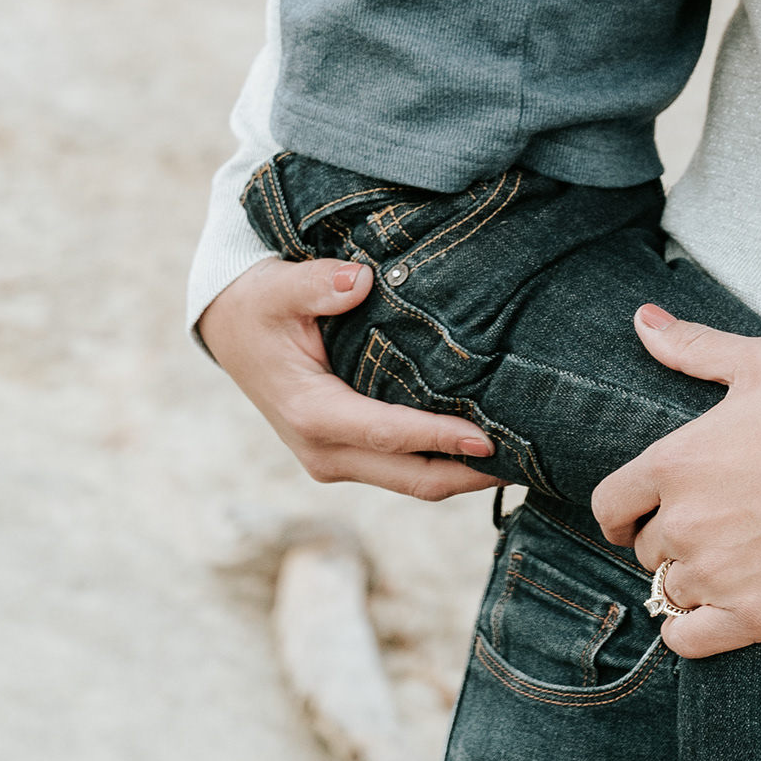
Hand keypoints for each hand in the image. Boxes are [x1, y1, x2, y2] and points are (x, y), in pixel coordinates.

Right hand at [197, 258, 499, 499]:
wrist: (233, 330)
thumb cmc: (260, 306)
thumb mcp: (280, 288)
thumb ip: (318, 284)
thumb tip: (361, 281)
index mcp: (312, 414)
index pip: (390, 434)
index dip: (440, 438)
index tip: (489, 439)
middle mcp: (324, 449)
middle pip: (410, 477)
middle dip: (466, 474)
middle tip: (527, 460)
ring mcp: (335, 457)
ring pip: (410, 479)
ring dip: (460, 472)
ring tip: (518, 456)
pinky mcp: (346, 451)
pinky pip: (402, 467)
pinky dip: (441, 461)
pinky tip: (481, 445)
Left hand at [590, 307, 760, 657]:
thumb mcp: (758, 363)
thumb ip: (692, 347)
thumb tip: (642, 320)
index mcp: (674, 464)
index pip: (609, 507)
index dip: (624, 511)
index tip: (643, 513)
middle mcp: (684, 523)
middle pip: (645, 550)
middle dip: (671, 537)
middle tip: (716, 522)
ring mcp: (716, 574)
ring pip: (668, 591)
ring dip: (690, 578)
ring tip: (730, 556)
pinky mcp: (751, 615)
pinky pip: (687, 638)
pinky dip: (692, 627)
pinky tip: (717, 604)